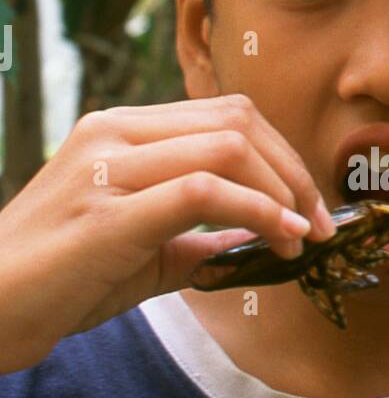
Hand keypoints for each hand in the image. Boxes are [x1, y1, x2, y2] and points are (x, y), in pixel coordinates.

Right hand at [0, 93, 335, 372]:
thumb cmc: (60, 281)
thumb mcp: (138, 249)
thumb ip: (193, 236)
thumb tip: (255, 238)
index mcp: (120, 130)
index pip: (226, 116)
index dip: (282, 157)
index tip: (309, 207)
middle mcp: (113, 133)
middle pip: (237, 121)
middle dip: (293, 171)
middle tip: (319, 223)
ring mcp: (107, 167)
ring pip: (227, 147)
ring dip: (283, 192)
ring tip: (304, 236)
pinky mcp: (108, 213)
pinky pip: (203, 190)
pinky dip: (256, 210)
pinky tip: (280, 237)